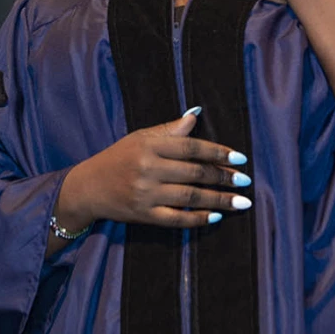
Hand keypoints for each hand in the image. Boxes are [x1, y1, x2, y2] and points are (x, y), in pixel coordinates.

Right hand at [57, 109, 251, 229]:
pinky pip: (176, 219)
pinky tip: (216, 216)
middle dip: (223, 177)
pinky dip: (197, 218)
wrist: (89, 187)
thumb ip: (170, 130)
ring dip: (219, 200)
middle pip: (194, 173)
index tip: (240, 159)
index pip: (191, 148)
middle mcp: (148, 168)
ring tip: (241, 202)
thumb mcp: (141, 137)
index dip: (218, 152)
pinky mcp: (143, 215)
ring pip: (190, 196)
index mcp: (149, 145)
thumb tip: (196, 114)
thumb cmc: (118, 157)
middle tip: (245, 181)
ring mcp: (145, 194)